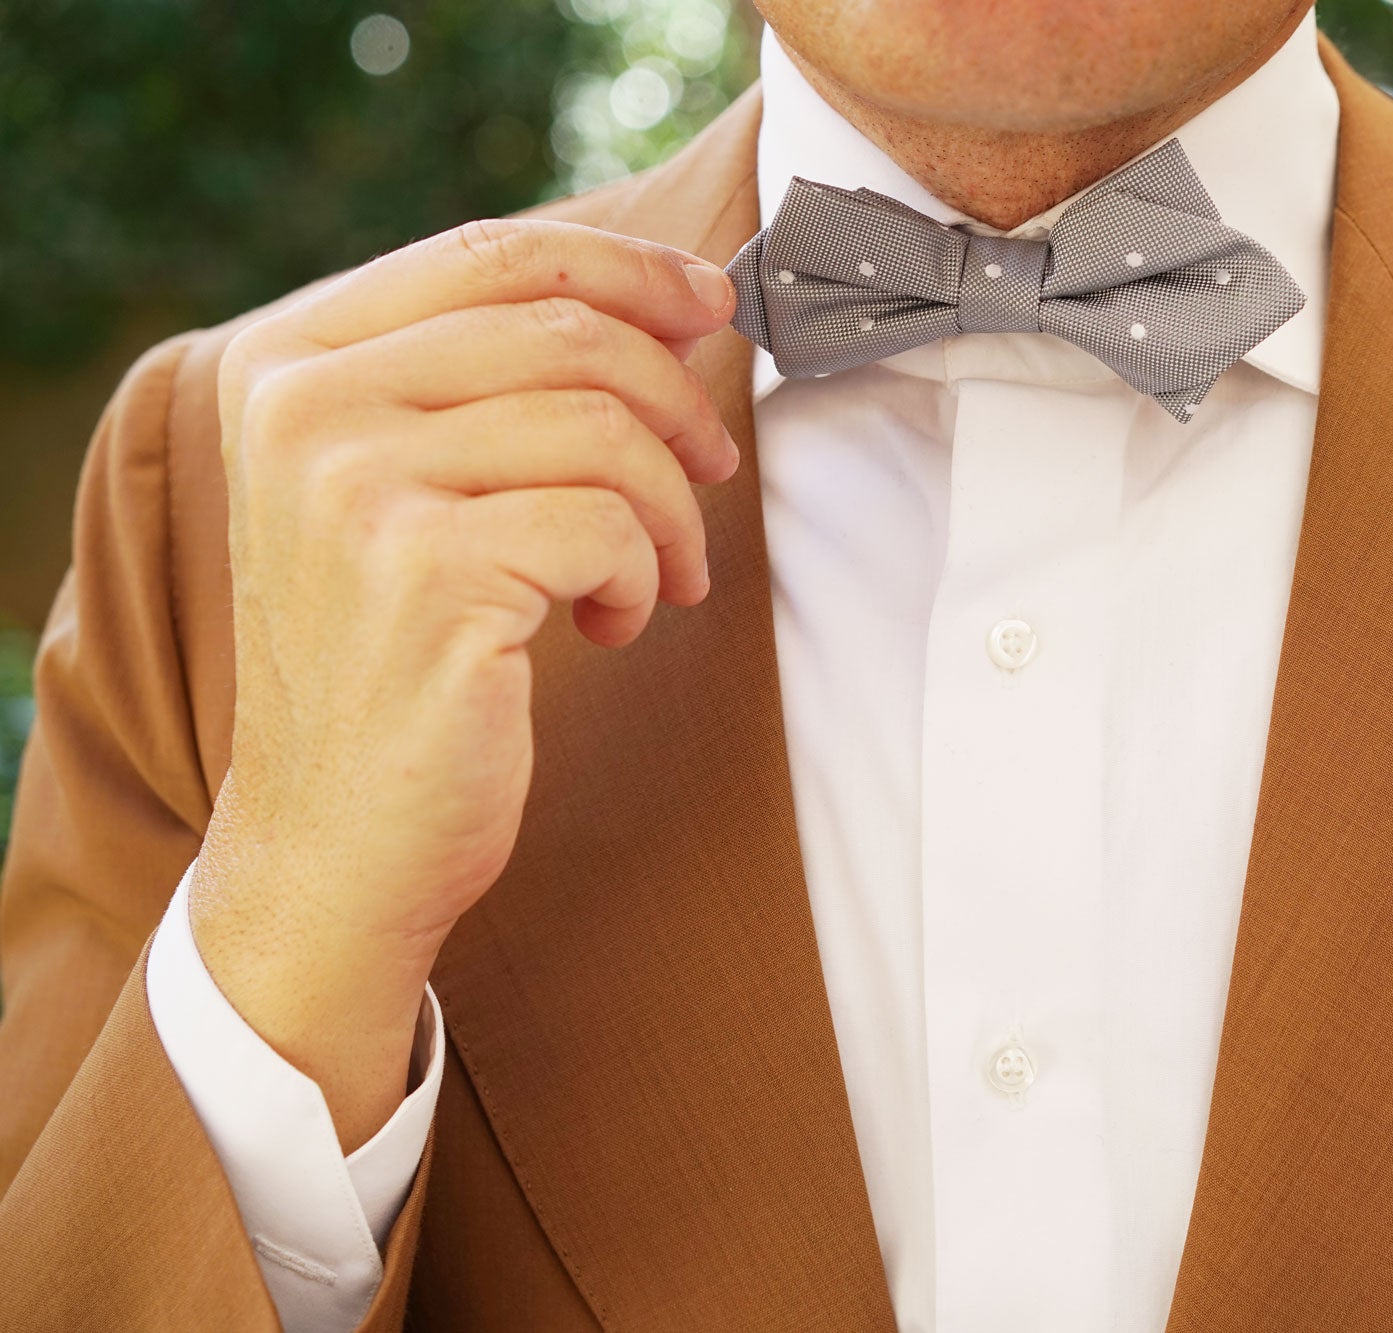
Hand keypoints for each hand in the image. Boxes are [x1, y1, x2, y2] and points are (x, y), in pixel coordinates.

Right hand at [187, 219, 737, 1148]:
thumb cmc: (391, 663)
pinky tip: (608, 627)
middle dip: (677, 401)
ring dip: (670, 507)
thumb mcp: (400, 492)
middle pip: (568, 332)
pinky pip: (609, 524)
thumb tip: (674, 302)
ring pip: (604, 427)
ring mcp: (356, 488)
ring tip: (659, 575)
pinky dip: (644, 579)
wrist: (331, 844)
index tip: (710, 303)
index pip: (490, 254)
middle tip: (712, 474)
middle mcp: (304, 407)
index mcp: (288, 363)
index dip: (626, 267)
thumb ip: (487, 385)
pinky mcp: (427, 575)